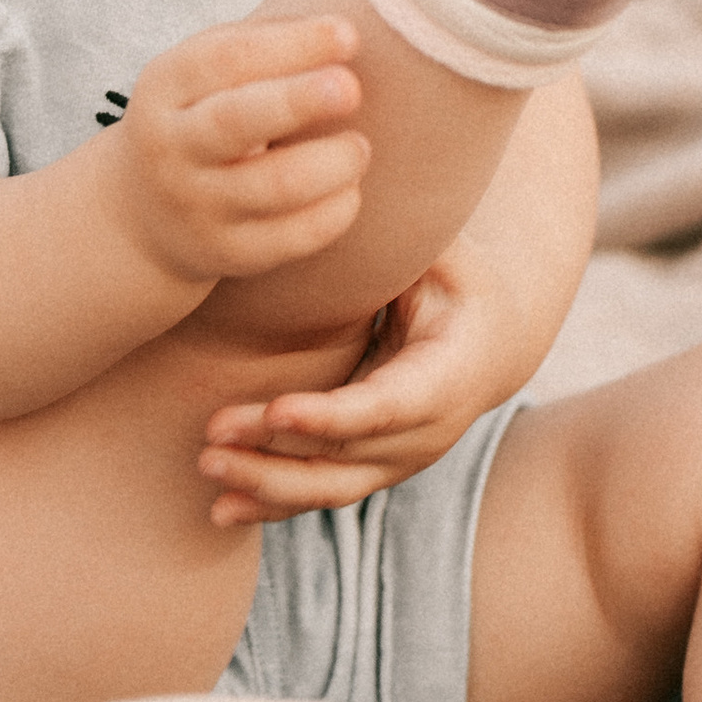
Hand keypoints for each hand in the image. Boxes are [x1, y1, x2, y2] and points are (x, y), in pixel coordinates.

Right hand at [102, 13, 368, 290]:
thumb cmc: (199, 117)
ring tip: (358, 147)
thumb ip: (263, 44)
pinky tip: (349, 190)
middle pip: (236, 121)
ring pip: (274, 187)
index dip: (290, 44)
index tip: (348, 34)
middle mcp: (174, 147)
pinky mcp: (228, 253)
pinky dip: (334, 212)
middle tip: (351, 88)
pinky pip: (292, 238)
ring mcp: (198, 205)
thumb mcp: (203, 72)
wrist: (142, 213)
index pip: (225, 58)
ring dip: (332, 163)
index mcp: (166, 86)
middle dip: (299, 100)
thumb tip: (343, 32)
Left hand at [196, 233, 518, 525]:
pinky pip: (321, 496)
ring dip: (266, 483)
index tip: (277, 412)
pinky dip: (272, 504)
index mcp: (448, 375)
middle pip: (346, 457)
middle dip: (277, 451)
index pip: (386, 407)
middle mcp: (427, 432)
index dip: (332, 416)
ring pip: (330, 487)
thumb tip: (347, 194)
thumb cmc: (459, 283)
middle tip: (213, 434)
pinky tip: (222, 507)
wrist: (494, 341)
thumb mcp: (445, 259)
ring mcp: (399, 460)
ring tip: (207, 464)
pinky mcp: (373, 470)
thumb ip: (404, 243)